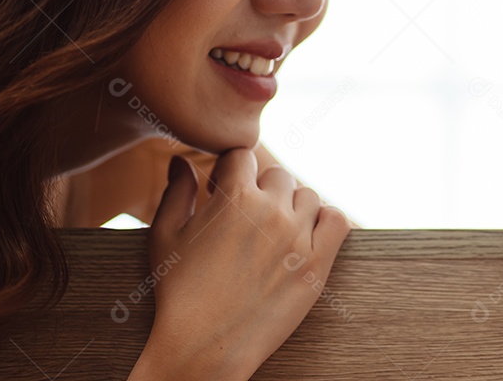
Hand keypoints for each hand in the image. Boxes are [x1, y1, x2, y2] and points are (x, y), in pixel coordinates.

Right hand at [129, 149, 350, 379]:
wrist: (203, 347)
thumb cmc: (178, 292)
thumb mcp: (165, 236)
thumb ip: (176, 192)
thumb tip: (180, 161)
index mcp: (234, 197)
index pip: (243, 156)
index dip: (230, 172)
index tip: (223, 192)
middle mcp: (271, 211)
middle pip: (278, 175)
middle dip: (261, 190)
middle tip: (247, 218)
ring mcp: (298, 237)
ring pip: (308, 196)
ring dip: (293, 206)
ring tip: (274, 231)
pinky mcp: (318, 264)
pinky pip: (338, 221)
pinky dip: (327, 221)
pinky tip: (308, 235)